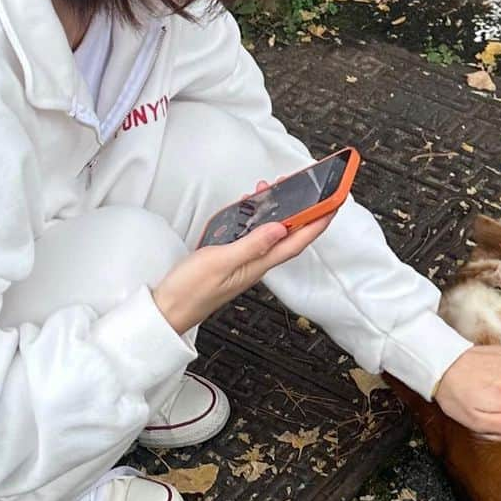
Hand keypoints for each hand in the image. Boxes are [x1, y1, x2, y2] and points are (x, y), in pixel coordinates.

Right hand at [153, 187, 333, 334]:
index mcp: (259, 264)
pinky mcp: (231, 261)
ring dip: (281, 212)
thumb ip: (252, 244)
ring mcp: (244, 263)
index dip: (318, 222)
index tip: (334, 204)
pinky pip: (254, 237)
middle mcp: (257, 264)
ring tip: (279, 189)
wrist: (166, 310)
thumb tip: (282, 228)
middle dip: (305, 213)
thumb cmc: (190, 290)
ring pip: (272, 234)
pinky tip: (253, 210)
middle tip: (313, 191)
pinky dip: (258, 220)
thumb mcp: (221, 260)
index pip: (297, 241)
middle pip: (290, 236)